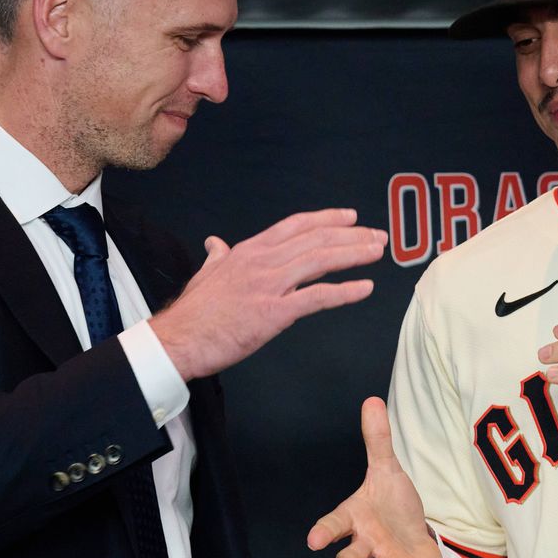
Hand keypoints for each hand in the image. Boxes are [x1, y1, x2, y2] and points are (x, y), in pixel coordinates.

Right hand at [150, 208, 385, 378]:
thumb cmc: (192, 312)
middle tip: (378, 236)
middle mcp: (262, 262)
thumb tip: (215, 243)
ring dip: (354, 254)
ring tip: (378, 252)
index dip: (327, 219)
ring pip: (321, 261)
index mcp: (249, 251)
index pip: (296, 226)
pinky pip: (317, 297)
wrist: (179, 339)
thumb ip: (217, 257)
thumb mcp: (206, 274)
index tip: (351, 217)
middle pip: (316, 239)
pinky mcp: (273, 313)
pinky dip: (345, 291)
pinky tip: (364, 288)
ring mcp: (269, 286)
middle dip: (352, 235)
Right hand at [307, 397, 443, 557]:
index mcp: (356, 518)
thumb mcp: (387, 471)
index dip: (324, 532)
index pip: (335, 524)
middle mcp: (366, 544)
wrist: (416, 538)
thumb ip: (378, 441)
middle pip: (351, 556)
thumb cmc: (393, 506)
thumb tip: (371, 400)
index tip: (313, 541)